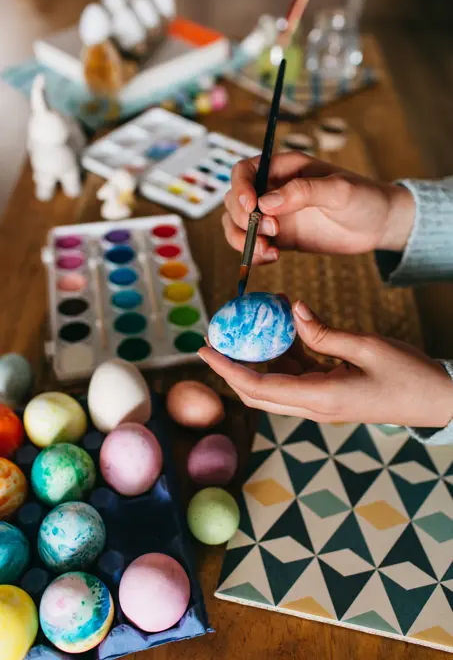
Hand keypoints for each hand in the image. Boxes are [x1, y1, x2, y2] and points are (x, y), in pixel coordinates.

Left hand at [198, 302, 452, 427]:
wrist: (437, 401)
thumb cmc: (409, 375)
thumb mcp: (367, 346)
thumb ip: (324, 332)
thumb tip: (293, 312)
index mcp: (320, 398)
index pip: (258, 387)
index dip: (226, 369)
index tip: (203, 350)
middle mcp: (314, 406)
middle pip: (258, 391)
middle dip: (233, 366)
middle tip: (217, 337)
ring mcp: (321, 404)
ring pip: (275, 383)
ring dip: (262, 355)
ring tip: (258, 320)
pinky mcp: (329, 396)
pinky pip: (296, 376)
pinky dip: (286, 354)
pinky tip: (287, 327)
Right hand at [223, 152, 414, 263]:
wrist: (379, 224)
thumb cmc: (364, 197)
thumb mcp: (338, 190)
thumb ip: (302, 193)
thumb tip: (265, 204)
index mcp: (284, 168)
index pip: (244, 171)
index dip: (240, 188)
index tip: (252, 208)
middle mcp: (273, 189)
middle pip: (234, 200)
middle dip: (242, 219)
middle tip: (270, 232)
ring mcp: (274, 214)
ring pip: (237, 224)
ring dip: (243, 239)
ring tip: (268, 252)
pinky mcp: (279, 237)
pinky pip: (252, 244)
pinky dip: (253, 253)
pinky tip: (271, 258)